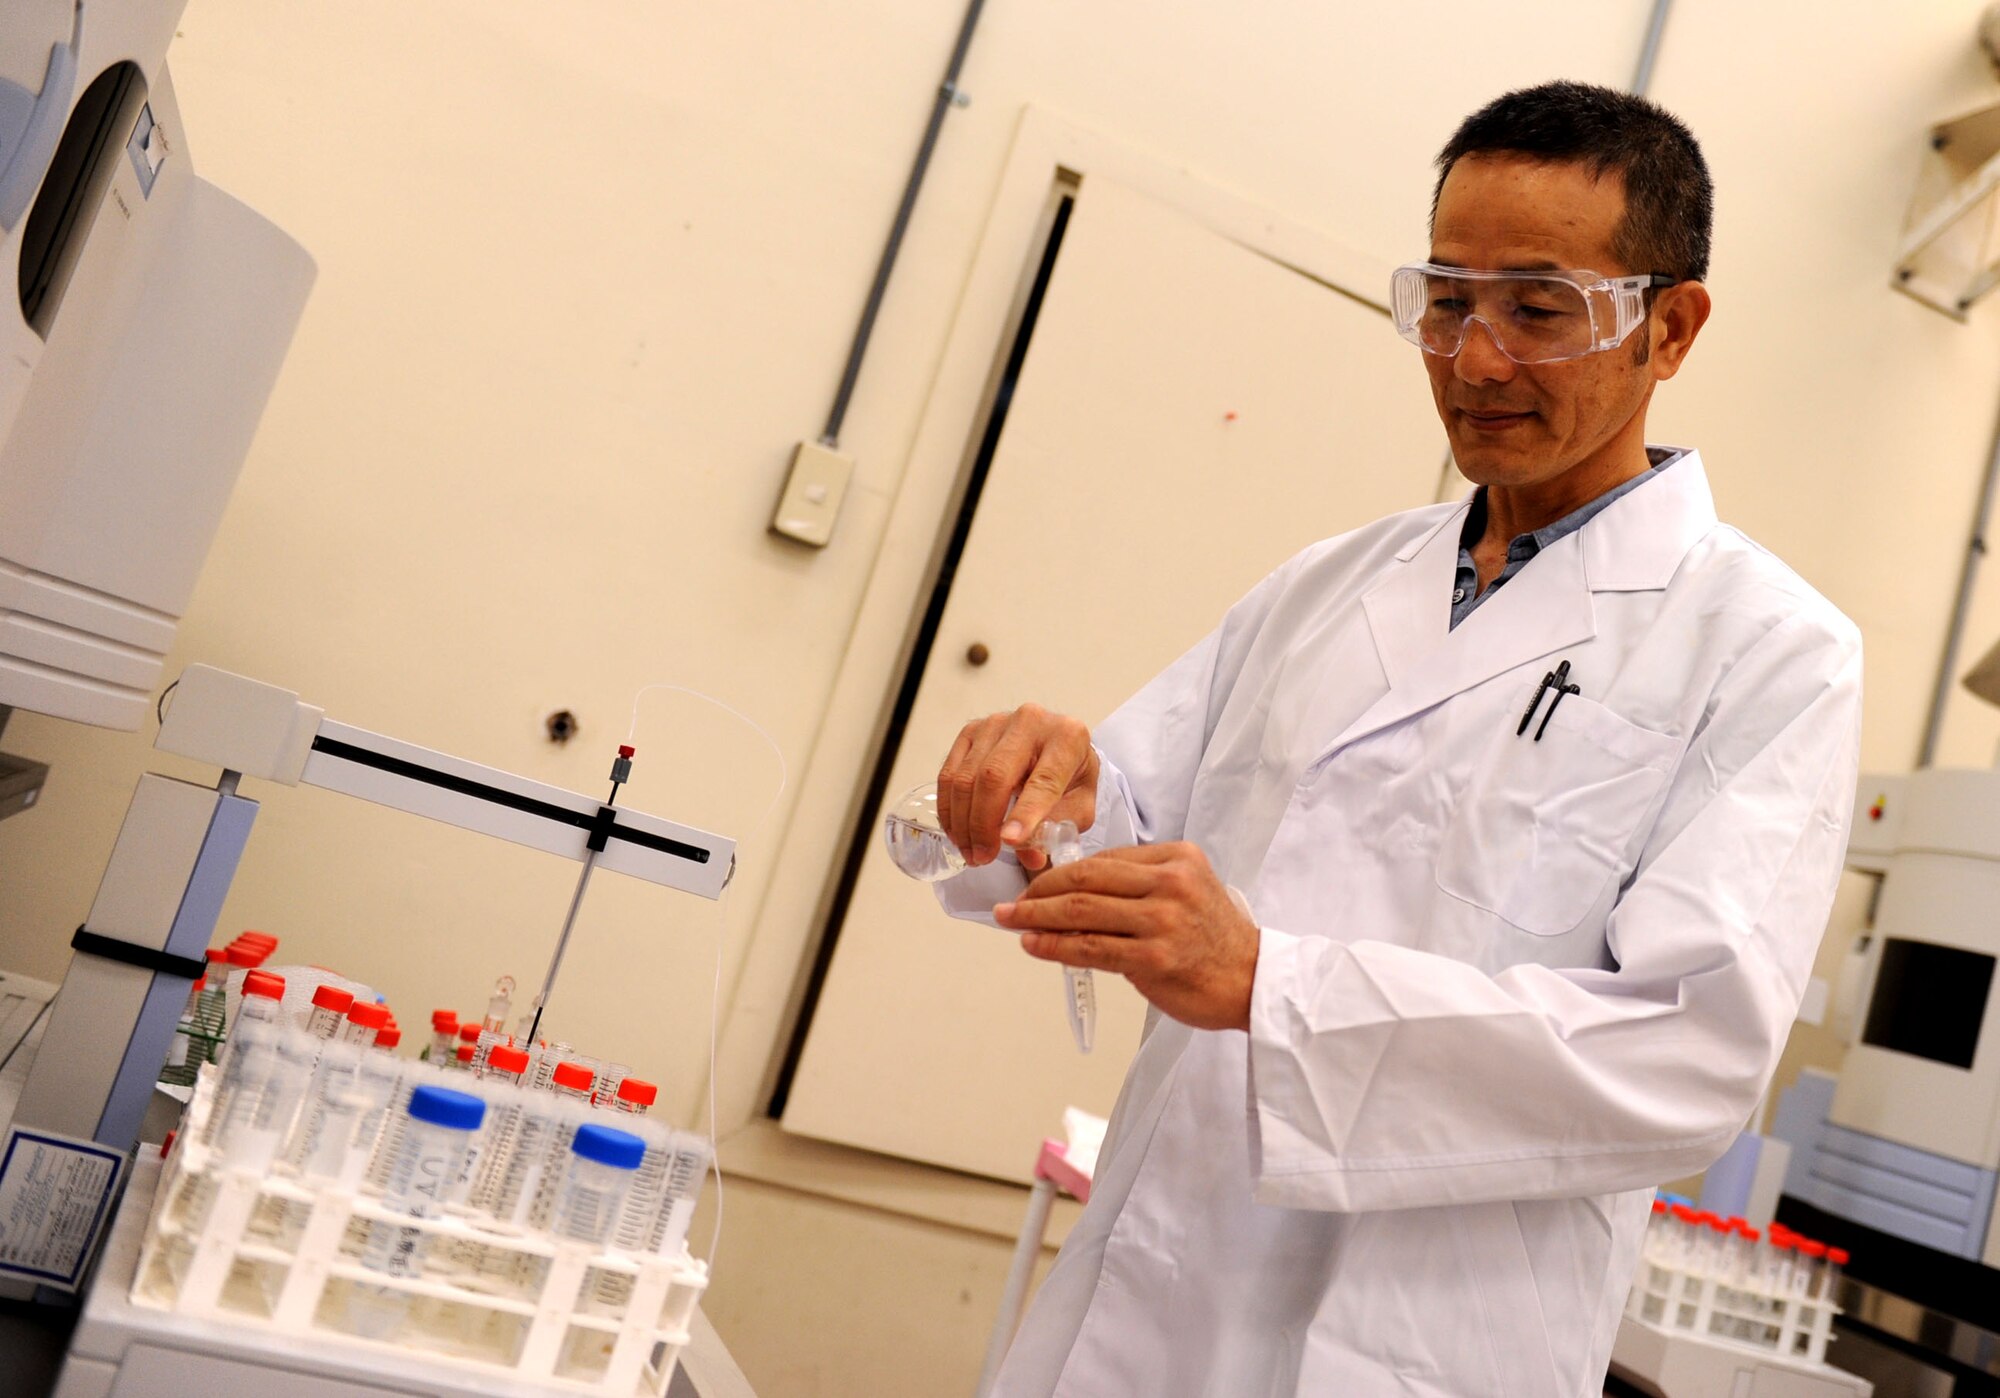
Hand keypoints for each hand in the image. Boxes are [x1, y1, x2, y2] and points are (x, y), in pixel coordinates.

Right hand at [937, 703, 1097, 868]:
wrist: (1056, 748)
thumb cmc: (1069, 778)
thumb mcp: (1078, 806)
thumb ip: (1057, 830)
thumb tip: (1029, 855)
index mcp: (1067, 737)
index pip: (1044, 779)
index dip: (1026, 812)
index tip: (1010, 841)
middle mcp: (1030, 721)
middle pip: (995, 775)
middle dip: (984, 824)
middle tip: (984, 857)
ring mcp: (995, 723)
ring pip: (967, 777)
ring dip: (964, 823)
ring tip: (973, 854)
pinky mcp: (971, 731)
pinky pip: (949, 774)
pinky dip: (950, 809)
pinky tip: (959, 833)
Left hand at [993, 842, 1258, 1030]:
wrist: (1252, 981)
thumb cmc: (1213, 940)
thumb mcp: (1185, 891)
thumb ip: (1137, 886)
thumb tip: (1073, 894)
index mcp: (1177, 857)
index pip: (1104, 860)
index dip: (1060, 871)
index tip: (1034, 884)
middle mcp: (1171, 882)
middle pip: (1087, 879)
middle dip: (1040, 890)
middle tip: (1013, 902)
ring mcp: (1163, 919)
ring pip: (1082, 911)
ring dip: (1038, 917)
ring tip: (1013, 921)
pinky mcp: (1154, 957)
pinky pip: (1091, 948)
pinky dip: (1055, 946)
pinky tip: (1034, 945)